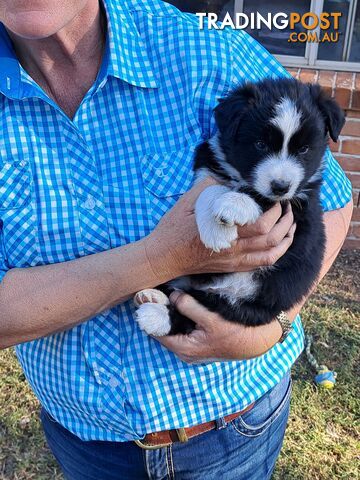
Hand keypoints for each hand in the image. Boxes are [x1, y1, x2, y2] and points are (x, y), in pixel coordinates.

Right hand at [145, 178, 295, 282]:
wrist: (163, 257)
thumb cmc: (173, 229)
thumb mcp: (188, 201)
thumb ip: (210, 186)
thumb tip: (229, 177)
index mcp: (224, 231)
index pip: (261, 224)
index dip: (274, 211)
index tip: (274, 198)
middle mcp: (233, 249)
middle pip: (271, 238)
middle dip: (285, 221)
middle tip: (287, 208)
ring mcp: (234, 260)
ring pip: (271, 254)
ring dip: (286, 239)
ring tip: (291, 225)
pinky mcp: (232, 267)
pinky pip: (261, 264)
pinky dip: (276, 253)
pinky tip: (280, 243)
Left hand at [156, 291, 282, 362]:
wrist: (257, 342)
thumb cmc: (235, 333)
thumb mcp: (211, 318)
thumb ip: (189, 306)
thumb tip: (173, 295)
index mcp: (184, 349)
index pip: (157, 331)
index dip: (152, 314)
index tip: (149, 296)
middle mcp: (185, 352)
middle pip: (165, 329)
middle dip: (162, 312)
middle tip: (159, 292)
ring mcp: (192, 348)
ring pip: (174, 328)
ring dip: (172, 313)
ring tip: (169, 294)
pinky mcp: (199, 343)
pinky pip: (183, 329)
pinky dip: (181, 317)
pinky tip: (183, 303)